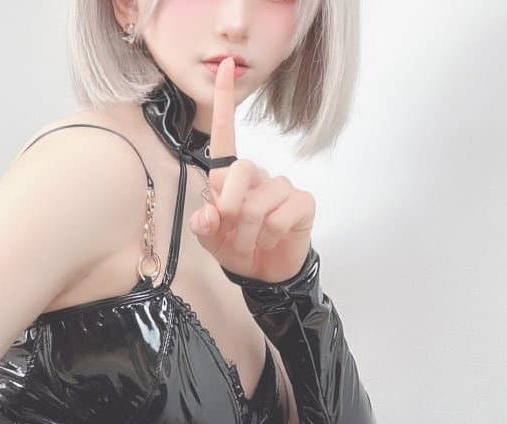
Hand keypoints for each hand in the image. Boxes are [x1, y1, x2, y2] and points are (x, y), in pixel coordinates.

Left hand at [189, 56, 315, 283]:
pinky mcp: (302, 201)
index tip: (225, 67)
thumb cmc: (237, 248)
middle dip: (230, 209)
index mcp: (232, 177)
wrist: (266, 274)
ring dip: (248, 233)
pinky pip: (280, 216)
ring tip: (252, 244)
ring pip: (259, 202)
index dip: (225, 101)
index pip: (226, 134)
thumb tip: (208, 215)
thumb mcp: (211, 239)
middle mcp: (258, 175)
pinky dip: (270, 235)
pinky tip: (272, 240)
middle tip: (231, 235)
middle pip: (241, 171)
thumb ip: (204, 225)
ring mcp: (282, 186)